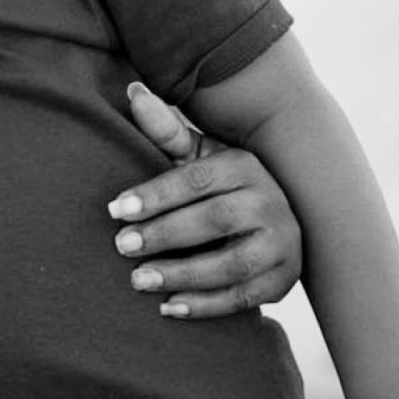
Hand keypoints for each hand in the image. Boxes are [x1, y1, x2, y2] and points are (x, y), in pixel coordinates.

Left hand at [107, 81, 302, 318]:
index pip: (196, 180)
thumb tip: (133, 92)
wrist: (274, 217)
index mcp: (244, 166)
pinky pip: (246, 297)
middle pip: (215, 220)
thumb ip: (164, 131)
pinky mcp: (286, 280)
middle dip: (164, 234)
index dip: (154, 194)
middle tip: (120, 246)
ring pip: (232, 263)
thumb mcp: (196, 154)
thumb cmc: (217, 183)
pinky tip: (169, 307)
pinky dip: (206, 305)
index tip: (113, 210)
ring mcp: (284, 244)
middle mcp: (271, 203)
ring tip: (138, 280)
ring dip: (182, 274)